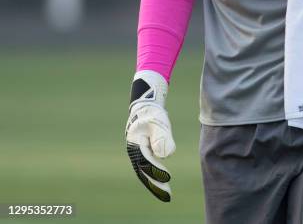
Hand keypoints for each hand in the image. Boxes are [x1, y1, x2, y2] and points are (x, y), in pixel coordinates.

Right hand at [125, 70, 175, 201]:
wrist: (146, 106)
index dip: (156, 171)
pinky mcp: (142, 152)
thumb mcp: (158, 121)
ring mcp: (137, 152)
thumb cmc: (152, 113)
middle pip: (143, 172)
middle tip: (168, 196)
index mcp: (136, 143)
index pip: (146, 162)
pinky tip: (163, 180)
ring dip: (155, 183)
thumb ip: (162, 136)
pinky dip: (154, 175)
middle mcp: (134, 151)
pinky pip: (147, 167)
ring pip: (145, 172)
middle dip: (155, 185)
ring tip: (166, 193)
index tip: (167, 178)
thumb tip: (165, 155)